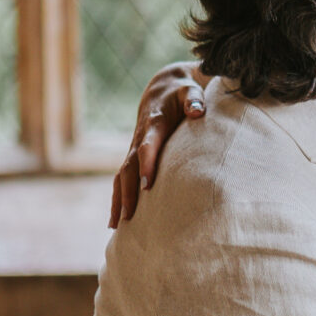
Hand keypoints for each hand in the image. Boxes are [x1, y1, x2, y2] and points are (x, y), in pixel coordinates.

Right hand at [108, 62, 205, 225]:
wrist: (162, 89)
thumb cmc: (182, 92)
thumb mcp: (190, 90)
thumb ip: (194, 100)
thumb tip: (198, 111)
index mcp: (154, 124)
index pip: (148, 145)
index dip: (146, 163)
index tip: (147, 184)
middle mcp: (140, 138)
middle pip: (129, 167)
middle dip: (128, 191)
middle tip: (129, 216)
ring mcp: (134, 149)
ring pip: (121, 176)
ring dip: (118, 199)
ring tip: (117, 226)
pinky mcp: (133, 157)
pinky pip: (121, 179)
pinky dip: (117, 198)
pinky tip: (117, 220)